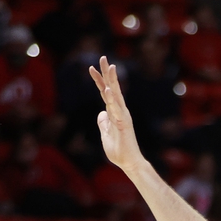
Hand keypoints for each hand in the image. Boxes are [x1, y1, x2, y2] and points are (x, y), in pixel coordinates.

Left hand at [89, 56, 145, 174]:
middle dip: (107, 73)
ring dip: (112, 79)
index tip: (91, 68)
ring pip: (115, 94)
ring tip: (109, 66)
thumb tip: (101, 114)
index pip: (105, 93)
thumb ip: (103, 123)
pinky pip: (116, 107)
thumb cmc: (119, 150)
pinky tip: (108, 88)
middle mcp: (120, 111)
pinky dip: (111, 97)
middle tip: (103, 57)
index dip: (99, 81)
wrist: (129, 163)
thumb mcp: (105, 134)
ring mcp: (122, 115)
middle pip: (112, 88)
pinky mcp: (124, 122)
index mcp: (114, 113)